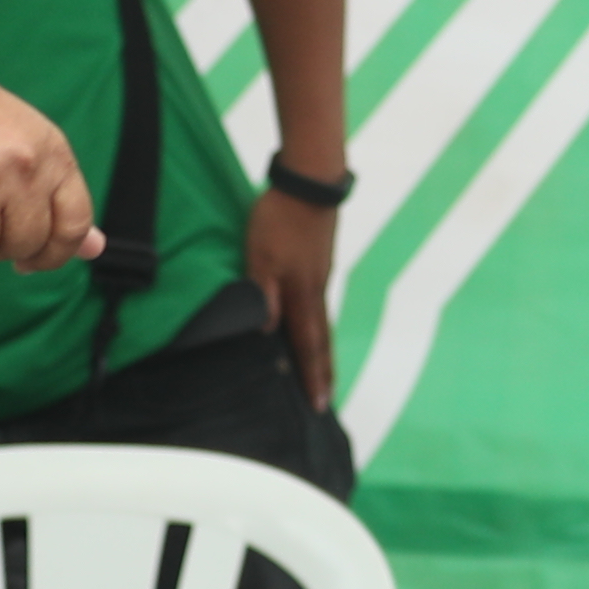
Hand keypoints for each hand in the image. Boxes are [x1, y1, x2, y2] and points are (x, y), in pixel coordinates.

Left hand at [245, 185, 340, 408]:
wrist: (310, 183)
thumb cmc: (281, 220)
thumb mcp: (261, 257)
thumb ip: (263, 294)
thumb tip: (266, 332)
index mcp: (303, 295)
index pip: (309, 345)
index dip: (312, 376)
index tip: (320, 405)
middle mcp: (316, 291)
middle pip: (322, 341)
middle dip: (324, 372)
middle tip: (327, 399)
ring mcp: (320, 276)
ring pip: (321, 323)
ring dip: (321, 352)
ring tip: (321, 372)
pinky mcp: (318, 263)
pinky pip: (317, 306)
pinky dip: (316, 327)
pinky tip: (309, 325)